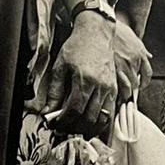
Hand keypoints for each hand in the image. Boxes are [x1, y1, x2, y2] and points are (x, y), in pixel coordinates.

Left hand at [43, 12, 116, 135]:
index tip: (56, 125)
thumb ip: (55, 92)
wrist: (96, 33)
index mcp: (84, 80)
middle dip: (75, 128)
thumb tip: (48, 112)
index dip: (64, 122)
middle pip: (89, 118)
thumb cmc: (76, 47)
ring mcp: (110, 88)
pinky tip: (92, 125)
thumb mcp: (60, 67)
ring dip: (89, 128)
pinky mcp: (116, 88)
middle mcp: (100, 86)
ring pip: (102, 118)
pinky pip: (111, 112)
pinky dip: (102, 122)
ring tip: (78, 131)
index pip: (74, 110)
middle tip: (65, 131)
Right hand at [113, 17, 152, 102]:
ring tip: (120, 94)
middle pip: (137, 82)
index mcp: (141, 54)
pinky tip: (113, 93)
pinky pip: (119, 86)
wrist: (103, 24)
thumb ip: (142, 49)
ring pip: (129, 86)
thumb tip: (149, 56)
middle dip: (133, 87)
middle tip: (128, 90)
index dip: (144, 81)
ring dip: (125, 92)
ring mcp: (124, 66)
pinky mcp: (112, 68)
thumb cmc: (116, 29)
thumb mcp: (133, 37)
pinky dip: (117, 91)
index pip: (147, 73)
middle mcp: (134, 61)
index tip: (141, 84)